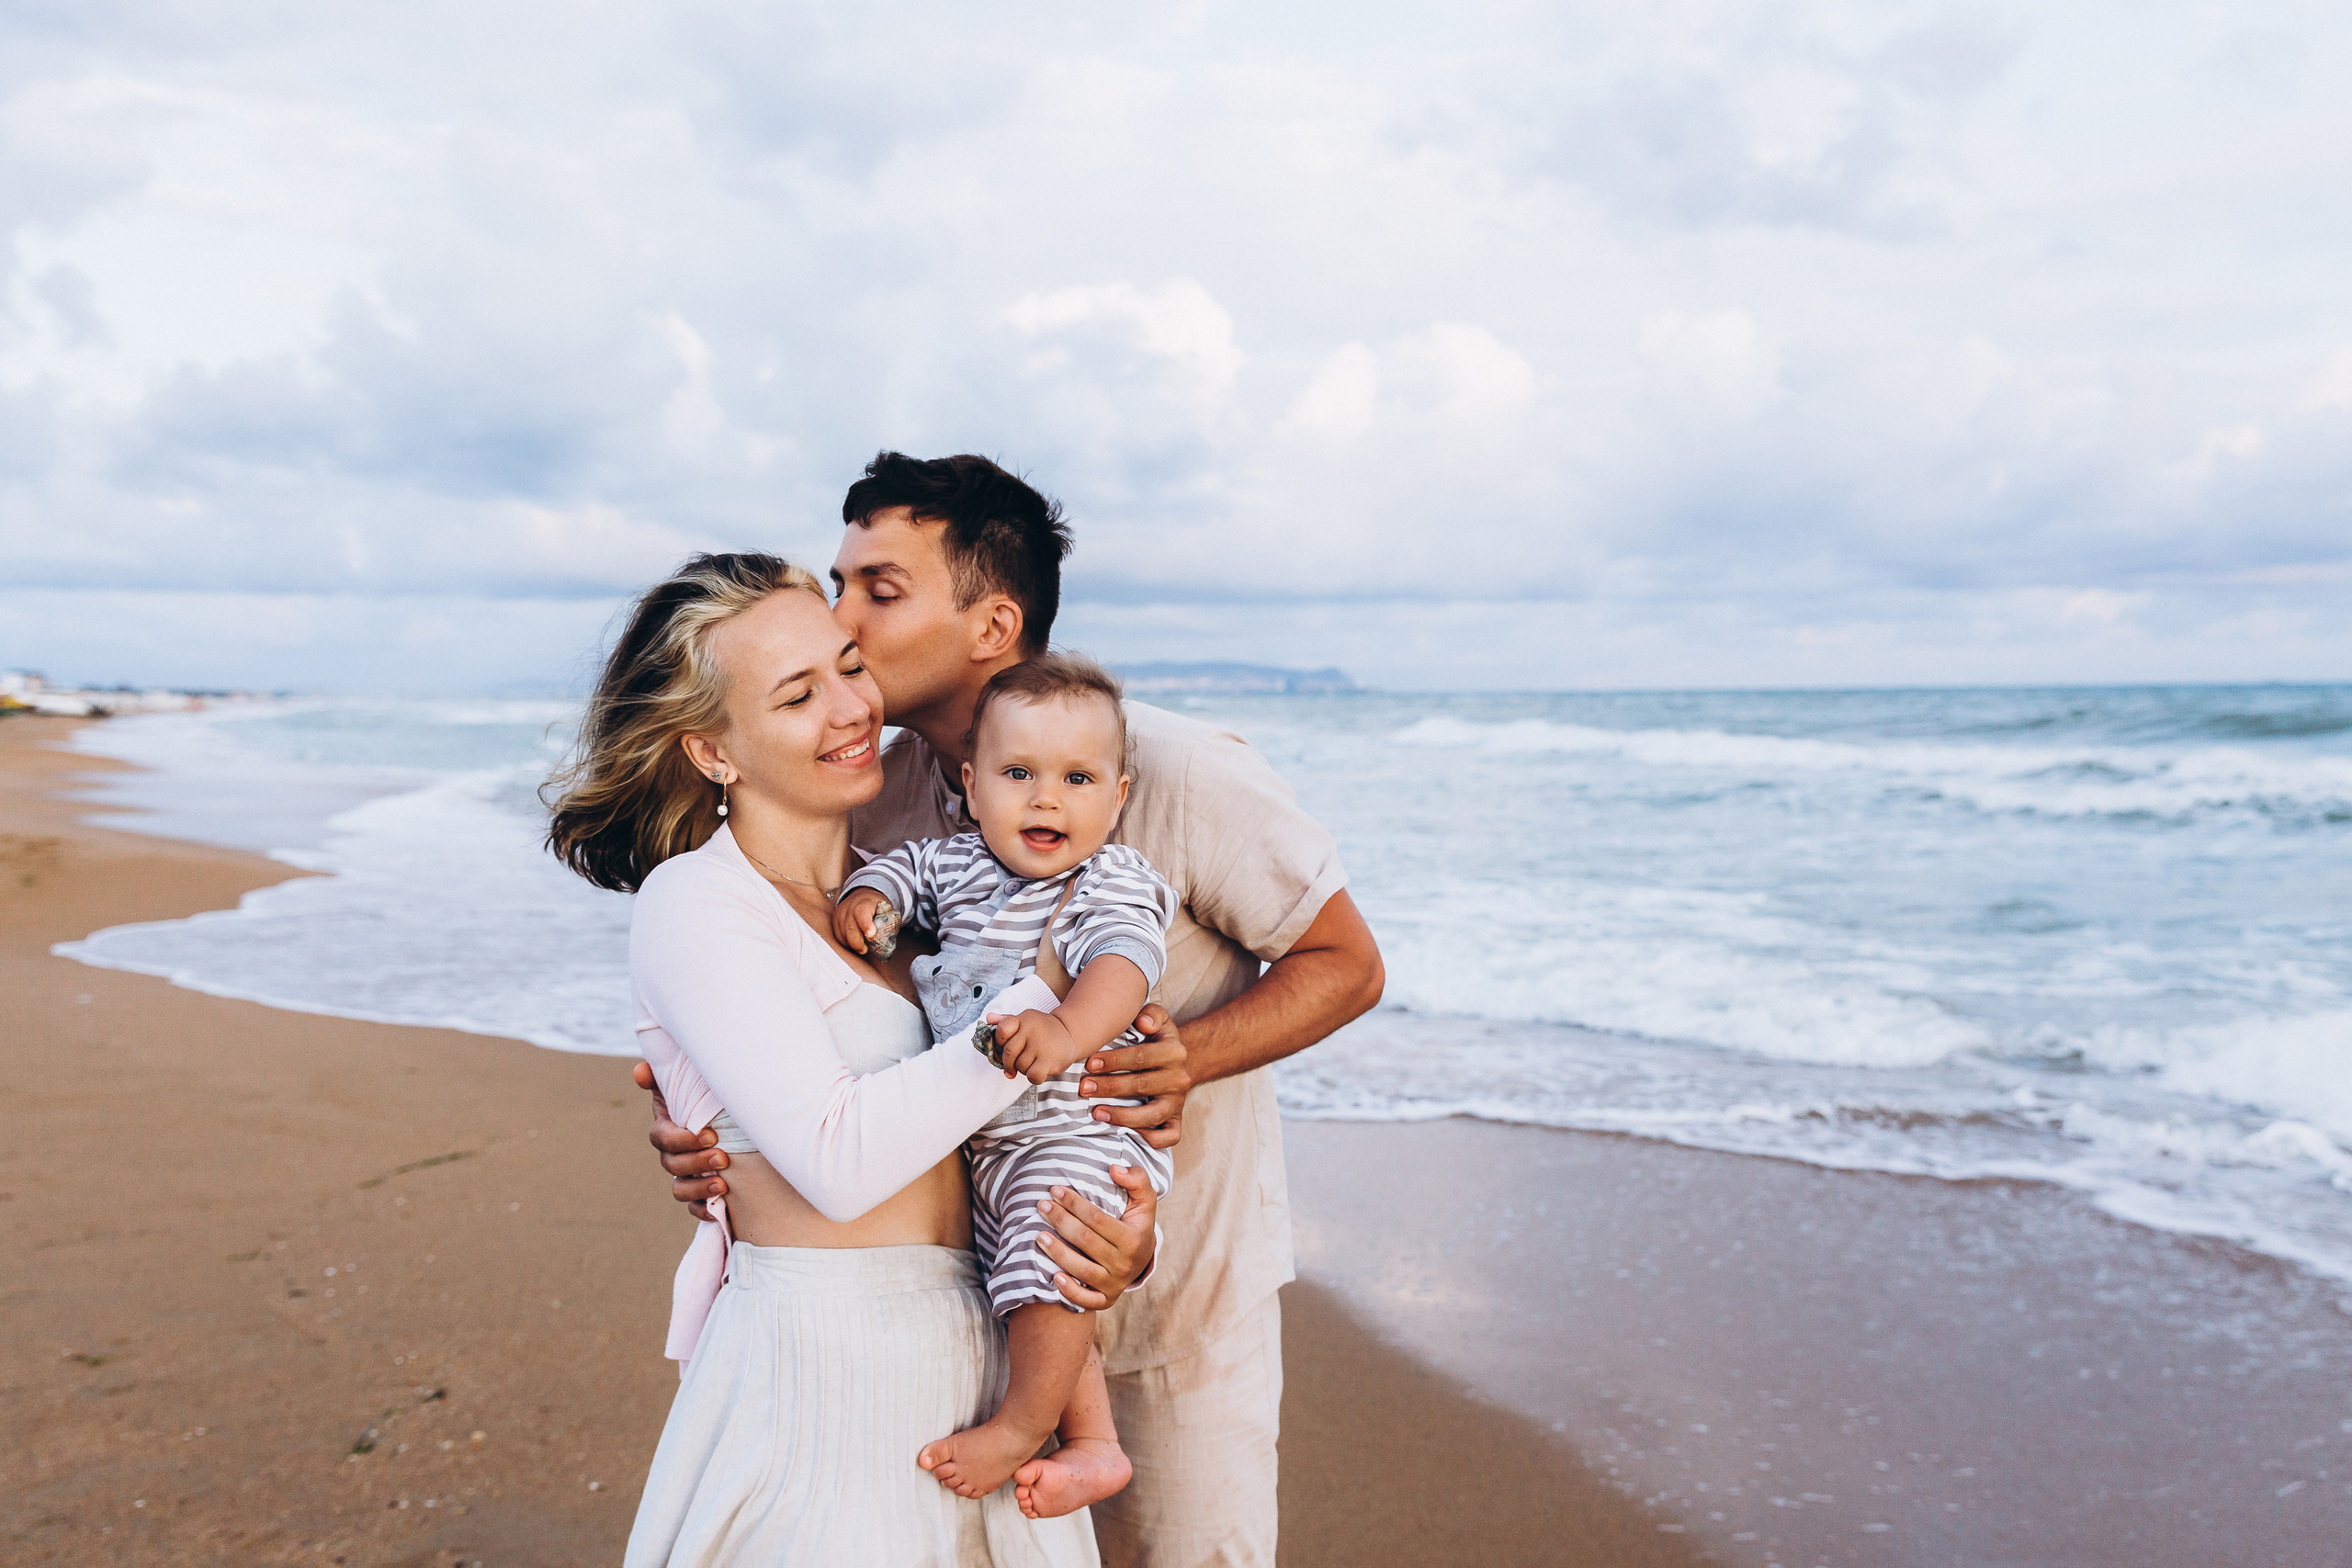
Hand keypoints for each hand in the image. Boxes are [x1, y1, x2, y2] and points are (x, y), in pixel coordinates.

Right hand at [634, 1060, 728, 1221]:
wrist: (730, 1124)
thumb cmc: (704, 1101)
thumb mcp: (685, 1087)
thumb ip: (662, 1078)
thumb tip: (640, 1071)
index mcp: (667, 1129)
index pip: (664, 1138)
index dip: (683, 1140)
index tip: (710, 1136)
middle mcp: (672, 1155)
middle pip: (673, 1164)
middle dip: (697, 1162)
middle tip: (722, 1157)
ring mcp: (684, 1175)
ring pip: (680, 1189)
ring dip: (699, 1188)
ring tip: (723, 1184)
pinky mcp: (698, 1194)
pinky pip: (693, 1208)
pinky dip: (703, 1210)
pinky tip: (718, 1211)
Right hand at [833, 888, 888, 953]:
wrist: (861, 896)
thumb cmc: (876, 906)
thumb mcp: (886, 910)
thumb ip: (887, 923)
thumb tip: (889, 941)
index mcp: (865, 903)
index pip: (862, 913)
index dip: (865, 924)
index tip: (871, 934)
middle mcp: (849, 907)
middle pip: (850, 928)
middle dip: (857, 943)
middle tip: (864, 950)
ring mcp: (840, 914)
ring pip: (843, 935)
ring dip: (852, 944)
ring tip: (861, 946)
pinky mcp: (834, 921)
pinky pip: (838, 937)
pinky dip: (846, 943)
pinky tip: (854, 943)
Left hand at [985, 1007, 1088, 1083]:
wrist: (1070, 1034)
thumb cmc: (1042, 1030)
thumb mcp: (1026, 1021)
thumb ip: (1006, 1021)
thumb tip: (988, 1018)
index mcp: (1023, 1019)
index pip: (1002, 1029)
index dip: (1000, 1041)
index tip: (1005, 1046)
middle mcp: (1032, 1030)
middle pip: (1009, 1053)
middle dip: (1010, 1063)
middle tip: (1016, 1064)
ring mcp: (1040, 1045)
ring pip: (1020, 1067)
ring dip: (1024, 1070)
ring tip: (1034, 1062)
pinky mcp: (1049, 1060)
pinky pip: (1032, 1076)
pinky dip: (1034, 1078)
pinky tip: (1039, 1071)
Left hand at [1037, 1164, 1157, 1310]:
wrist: (1142, 1259)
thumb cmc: (1136, 1224)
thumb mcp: (1144, 1200)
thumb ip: (1136, 1179)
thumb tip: (1114, 1169)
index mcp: (1133, 1239)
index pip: (1097, 1219)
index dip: (1075, 1203)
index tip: (1056, 1189)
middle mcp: (1125, 1264)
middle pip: (1085, 1241)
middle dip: (1061, 1221)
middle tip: (1042, 1206)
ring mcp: (1115, 1284)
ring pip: (1082, 1270)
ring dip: (1057, 1252)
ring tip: (1039, 1236)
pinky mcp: (1106, 1300)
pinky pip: (1087, 1301)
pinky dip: (1070, 1291)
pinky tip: (1053, 1277)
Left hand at [1078, 1004, 1187, 1151]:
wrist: (1176, 1062)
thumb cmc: (1156, 1039)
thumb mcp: (1157, 1018)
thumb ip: (1151, 1014)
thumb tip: (1143, 1022)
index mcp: (1174, 1052)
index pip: (1141, 1057)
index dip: (1114, 1061)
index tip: (1089, 1063)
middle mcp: (1179, 1078)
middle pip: (1142, 1085)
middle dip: (1110, 1087)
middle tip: (1083, 1087)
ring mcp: (1178, 1102)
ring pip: (1153, 1114)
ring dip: (1122, 1116)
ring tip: (1096, 1113)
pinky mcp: (1177, 1121)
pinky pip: (1169, 1137)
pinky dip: (1150, 1138)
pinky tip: (1125, 1132)